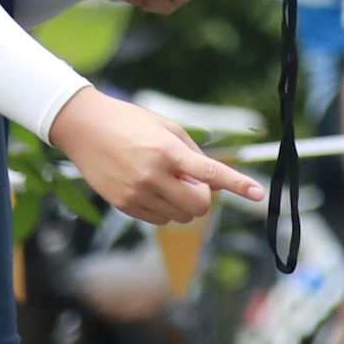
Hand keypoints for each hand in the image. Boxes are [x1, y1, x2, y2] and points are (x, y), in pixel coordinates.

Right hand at [47, 88, 265, 225]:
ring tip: (165, 179)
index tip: (259, 194)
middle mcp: (153, 175)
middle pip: (199, 206)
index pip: (211, 173)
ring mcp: (137, 193)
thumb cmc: (130, 122)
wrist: (84, 127)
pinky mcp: (123, 205)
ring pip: (180, 217)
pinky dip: (164, 209)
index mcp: (168, 151)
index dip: (238, 184)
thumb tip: (211, 183)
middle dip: (203, 197)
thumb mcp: (166, 127)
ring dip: (182, 203)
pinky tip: (149, 188)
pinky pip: (159, 220)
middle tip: (189, 179)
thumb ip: (193, 155)